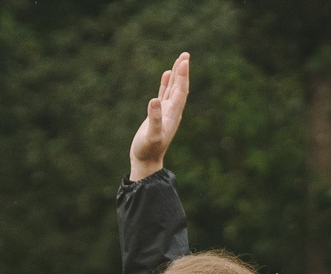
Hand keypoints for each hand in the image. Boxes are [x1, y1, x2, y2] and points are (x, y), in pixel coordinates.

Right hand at [129, 52, 188, 180]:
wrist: (146, 162)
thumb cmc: (148, 150)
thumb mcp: (151, 135)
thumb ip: (153, 118)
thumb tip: (154, 100)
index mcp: (172, 114)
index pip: (180, 91)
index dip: (182, 75)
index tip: (184, 61)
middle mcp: (172, 111)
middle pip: (180, 87)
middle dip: (183, 71)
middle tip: (185, 54)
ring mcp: (166, 112)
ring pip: (173, 89)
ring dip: (177, 75)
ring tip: (180, 60)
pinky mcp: (158, 114)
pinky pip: (164, 95)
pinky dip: (166, 84)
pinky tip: (167, 74)